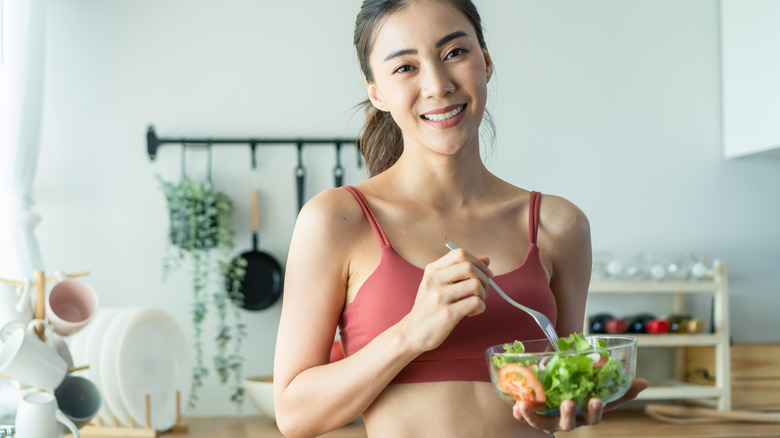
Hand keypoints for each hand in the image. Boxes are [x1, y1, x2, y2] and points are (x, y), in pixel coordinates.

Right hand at [400, 247, 491, 352]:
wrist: (412, 332)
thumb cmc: (429, 308)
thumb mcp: (438, 284)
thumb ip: (460, 270)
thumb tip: (487, 260)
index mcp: (432, 270)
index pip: (460, 253)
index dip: (478, 262)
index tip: (484, 273)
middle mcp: (434, 280)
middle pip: (469, 267)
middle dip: (483, 278)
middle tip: (483, 290)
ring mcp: (440, 297)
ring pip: (475, 285)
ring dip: (483, 294)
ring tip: (476, 302)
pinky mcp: (448, 314)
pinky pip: (476, 303)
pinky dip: (480, 307)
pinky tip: (471, 312)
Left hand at [512, 378, 648, 433]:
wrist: (553, 400)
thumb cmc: (580, 395)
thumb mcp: (598, 390)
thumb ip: (618, 387)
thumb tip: (644, 382)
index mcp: (585, 413)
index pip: (595, 415)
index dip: (596, 410)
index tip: (596, 400)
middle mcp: (569, 420)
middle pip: (569, 423)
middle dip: (568, 414)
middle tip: (568, 402)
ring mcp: (550, 422)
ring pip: (542, 423)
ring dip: (534, 415)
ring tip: (524, 404)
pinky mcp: (534, 418)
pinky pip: (526, 419)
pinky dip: (520, 413)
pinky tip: (516, 406)